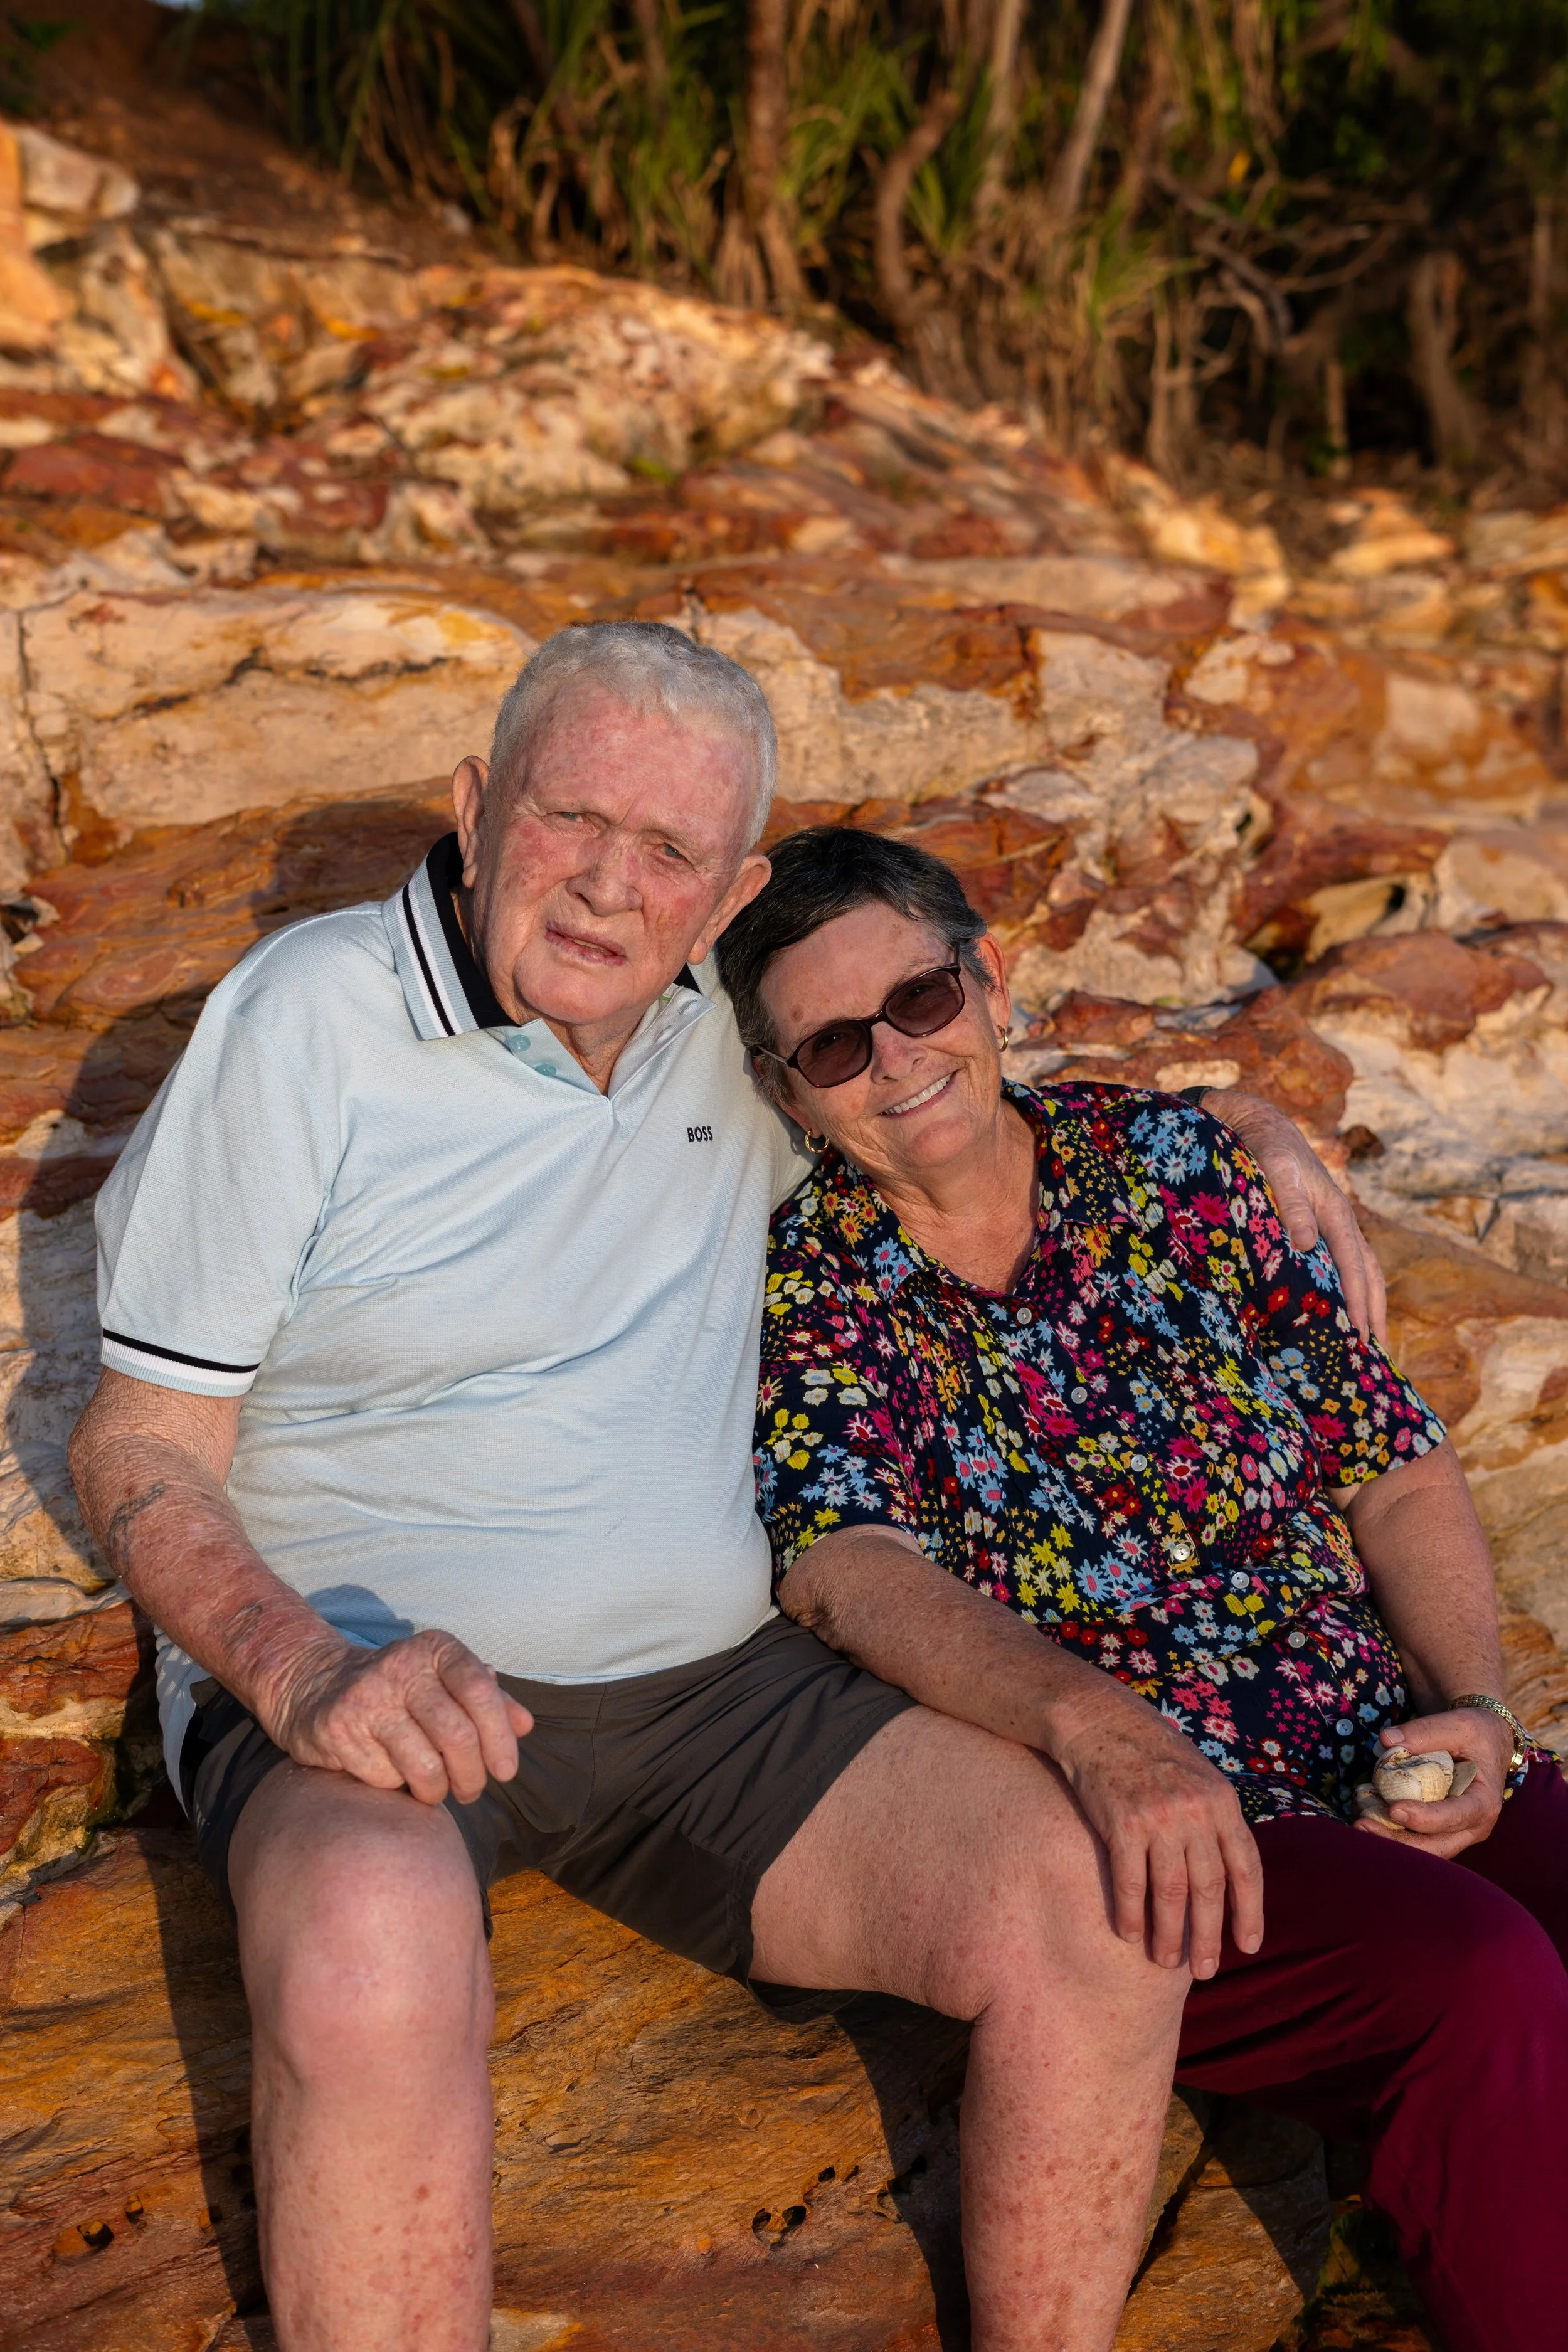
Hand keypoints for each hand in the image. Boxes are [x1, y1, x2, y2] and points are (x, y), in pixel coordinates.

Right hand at [264, 1627, 533, 1804]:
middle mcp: (401, 1666)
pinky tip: (394, 1777)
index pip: (481, 1692)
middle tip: (471, 1791)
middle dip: (473, 1776)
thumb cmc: (399, 1690)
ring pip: (425, 1765)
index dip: (500, 1738)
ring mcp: (367, 1698)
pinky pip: (386, 1778)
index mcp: (436, 1649)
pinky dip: (398, 1789)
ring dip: (438, 1791)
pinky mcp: (338, 1730)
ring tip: (437, 1791)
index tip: (506, 1771)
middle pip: (457, 1735)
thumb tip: (526, 1725)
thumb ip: (488, 1700)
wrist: (316, 1684)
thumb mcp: (445, 1681)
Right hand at [1050, 1680, 1263, 1978]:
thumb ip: (1216, 1819)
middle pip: (1209, 1889)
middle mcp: (1195, 1811)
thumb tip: (1230, 1873)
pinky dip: (1130, 1913)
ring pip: (1170, 1893)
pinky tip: (1130, 1935)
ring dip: (1169, 1935)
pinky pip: (1130, 1881)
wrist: (1100, 1720)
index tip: (1248, 1946)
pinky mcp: (1121, 1824)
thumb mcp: (1199, 1776)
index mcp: (1223, 1801)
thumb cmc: (1151, 1753)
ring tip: (1165, 1963)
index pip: (1246, 1868)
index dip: (1250, 1911)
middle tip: (1204, 1971)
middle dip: (1209, 1937)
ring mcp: (1159, 1818)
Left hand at [1202, 1087, 1387, 1345]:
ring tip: (1368, 1343)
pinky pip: (1342, 1266)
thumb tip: (1306, 1243)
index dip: (1357, 1301)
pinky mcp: (1318, 1229)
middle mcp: (1340, 1222)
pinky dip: (1348, 1291)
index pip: (1354, 1265)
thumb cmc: (1265, 1150)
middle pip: (1368, 1274)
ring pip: (1360, 1271)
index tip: (1359, 1335)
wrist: (1259, 1126)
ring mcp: (1331, 1226)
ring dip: (1367, 1306)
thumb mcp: (1275, 1170)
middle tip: (1375, 1354)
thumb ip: (1291, 1204)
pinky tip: (1338, 1314)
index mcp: (1335, 1213)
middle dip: (1373, 1313)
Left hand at [1356, 1707, 1513, 1856]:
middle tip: (1362, 1825)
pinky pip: (1416, 1838)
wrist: (1487, 1744)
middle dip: (1399, 1842)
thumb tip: (1386, 1740)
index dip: (1425, 1817)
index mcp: (1484, 1802)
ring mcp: (1457, 1832)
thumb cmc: (1477, 1734)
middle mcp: (1473, 1826)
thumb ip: (1425, 1731)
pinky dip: (1391, 1831)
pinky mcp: (1440, 1830)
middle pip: (1437, 1846)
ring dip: (1390, 1841)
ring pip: (1424, 1849)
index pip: (1456, 1816)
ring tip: (1359, 1824)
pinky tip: (1365, 1816)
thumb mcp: (1459, 1724)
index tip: (1394, 1809)